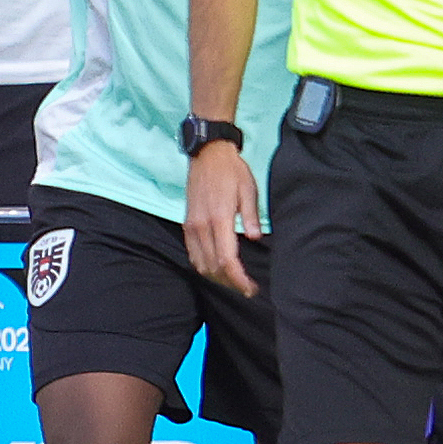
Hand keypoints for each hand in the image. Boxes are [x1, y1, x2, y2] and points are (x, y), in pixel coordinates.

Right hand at [182, 142, 262, 296]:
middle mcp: (201, 226)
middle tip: (247, 288)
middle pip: (213, 266)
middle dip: (230, 282)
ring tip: (234, 281)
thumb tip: (255, 238)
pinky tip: (217, 268)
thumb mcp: (249, 189)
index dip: (239, 278)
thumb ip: (251, 216)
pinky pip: (193, 253)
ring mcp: (191, 226)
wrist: (207, 155)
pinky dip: (204, 266)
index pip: (227, 259)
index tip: (250, 288)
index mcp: (219, 218)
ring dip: (217, 277)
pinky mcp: (187, 224)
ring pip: (200, 263)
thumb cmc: (232, 171)